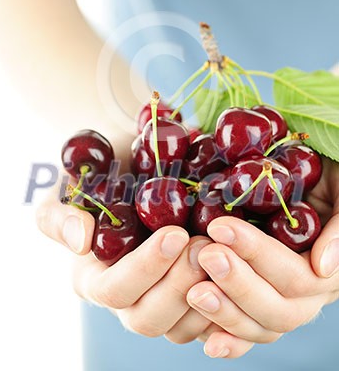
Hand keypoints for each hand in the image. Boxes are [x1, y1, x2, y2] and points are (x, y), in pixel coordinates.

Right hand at [36, 173, 216, 343]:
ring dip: (207, 296)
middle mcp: (127, 297)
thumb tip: (81, 242)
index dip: (145, 268)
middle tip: (203, 246)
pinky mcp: (190, 301)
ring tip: (223, 254)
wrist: (138, 163)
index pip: (113, 291)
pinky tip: (241, 273)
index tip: (174, 234)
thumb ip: (59, 214)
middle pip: (148, 318)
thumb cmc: (101, 174)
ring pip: (181, 328)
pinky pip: (209, 323)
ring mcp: (160, 301)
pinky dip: (227, 305)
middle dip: (178, 284)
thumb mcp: (68, 186)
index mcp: (93, 277)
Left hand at [186, 157, 338, 358]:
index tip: (220, 227)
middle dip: (239, 283)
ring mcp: (288, 303)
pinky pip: (251, 334)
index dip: (258, 254)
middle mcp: (311, 294)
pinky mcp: (263, 307)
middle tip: (206, 254)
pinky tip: (208, 342)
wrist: (306, 180)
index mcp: (329, 268)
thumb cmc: (323, 176)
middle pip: (279, 308)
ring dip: (227, 312)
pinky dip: (232, 341)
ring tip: (194, 291)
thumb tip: (323, 266)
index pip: (299, 276)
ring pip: (263, 325)